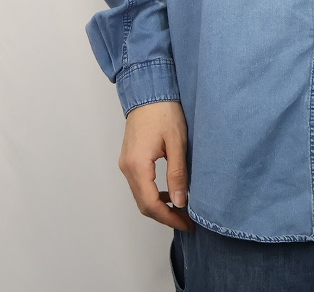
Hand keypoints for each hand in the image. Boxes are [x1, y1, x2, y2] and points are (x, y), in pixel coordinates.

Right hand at [118, 100, 195, 230]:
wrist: (148, 91)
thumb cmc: (164, 111)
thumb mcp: (177, 142)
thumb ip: (177, 173)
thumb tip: (181, 202)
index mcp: (137, 165)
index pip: (151, 204)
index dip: (169, 218)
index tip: (186, 223)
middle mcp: (127, 168)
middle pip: (143, 204)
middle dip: (165, 216)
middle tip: (186, 220)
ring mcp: (126, 163)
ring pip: (141, 195)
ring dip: (159, 206)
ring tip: (181, 209)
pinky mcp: (130, 159)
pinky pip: (140, 184)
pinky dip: (154, 193)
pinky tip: (170, 191)